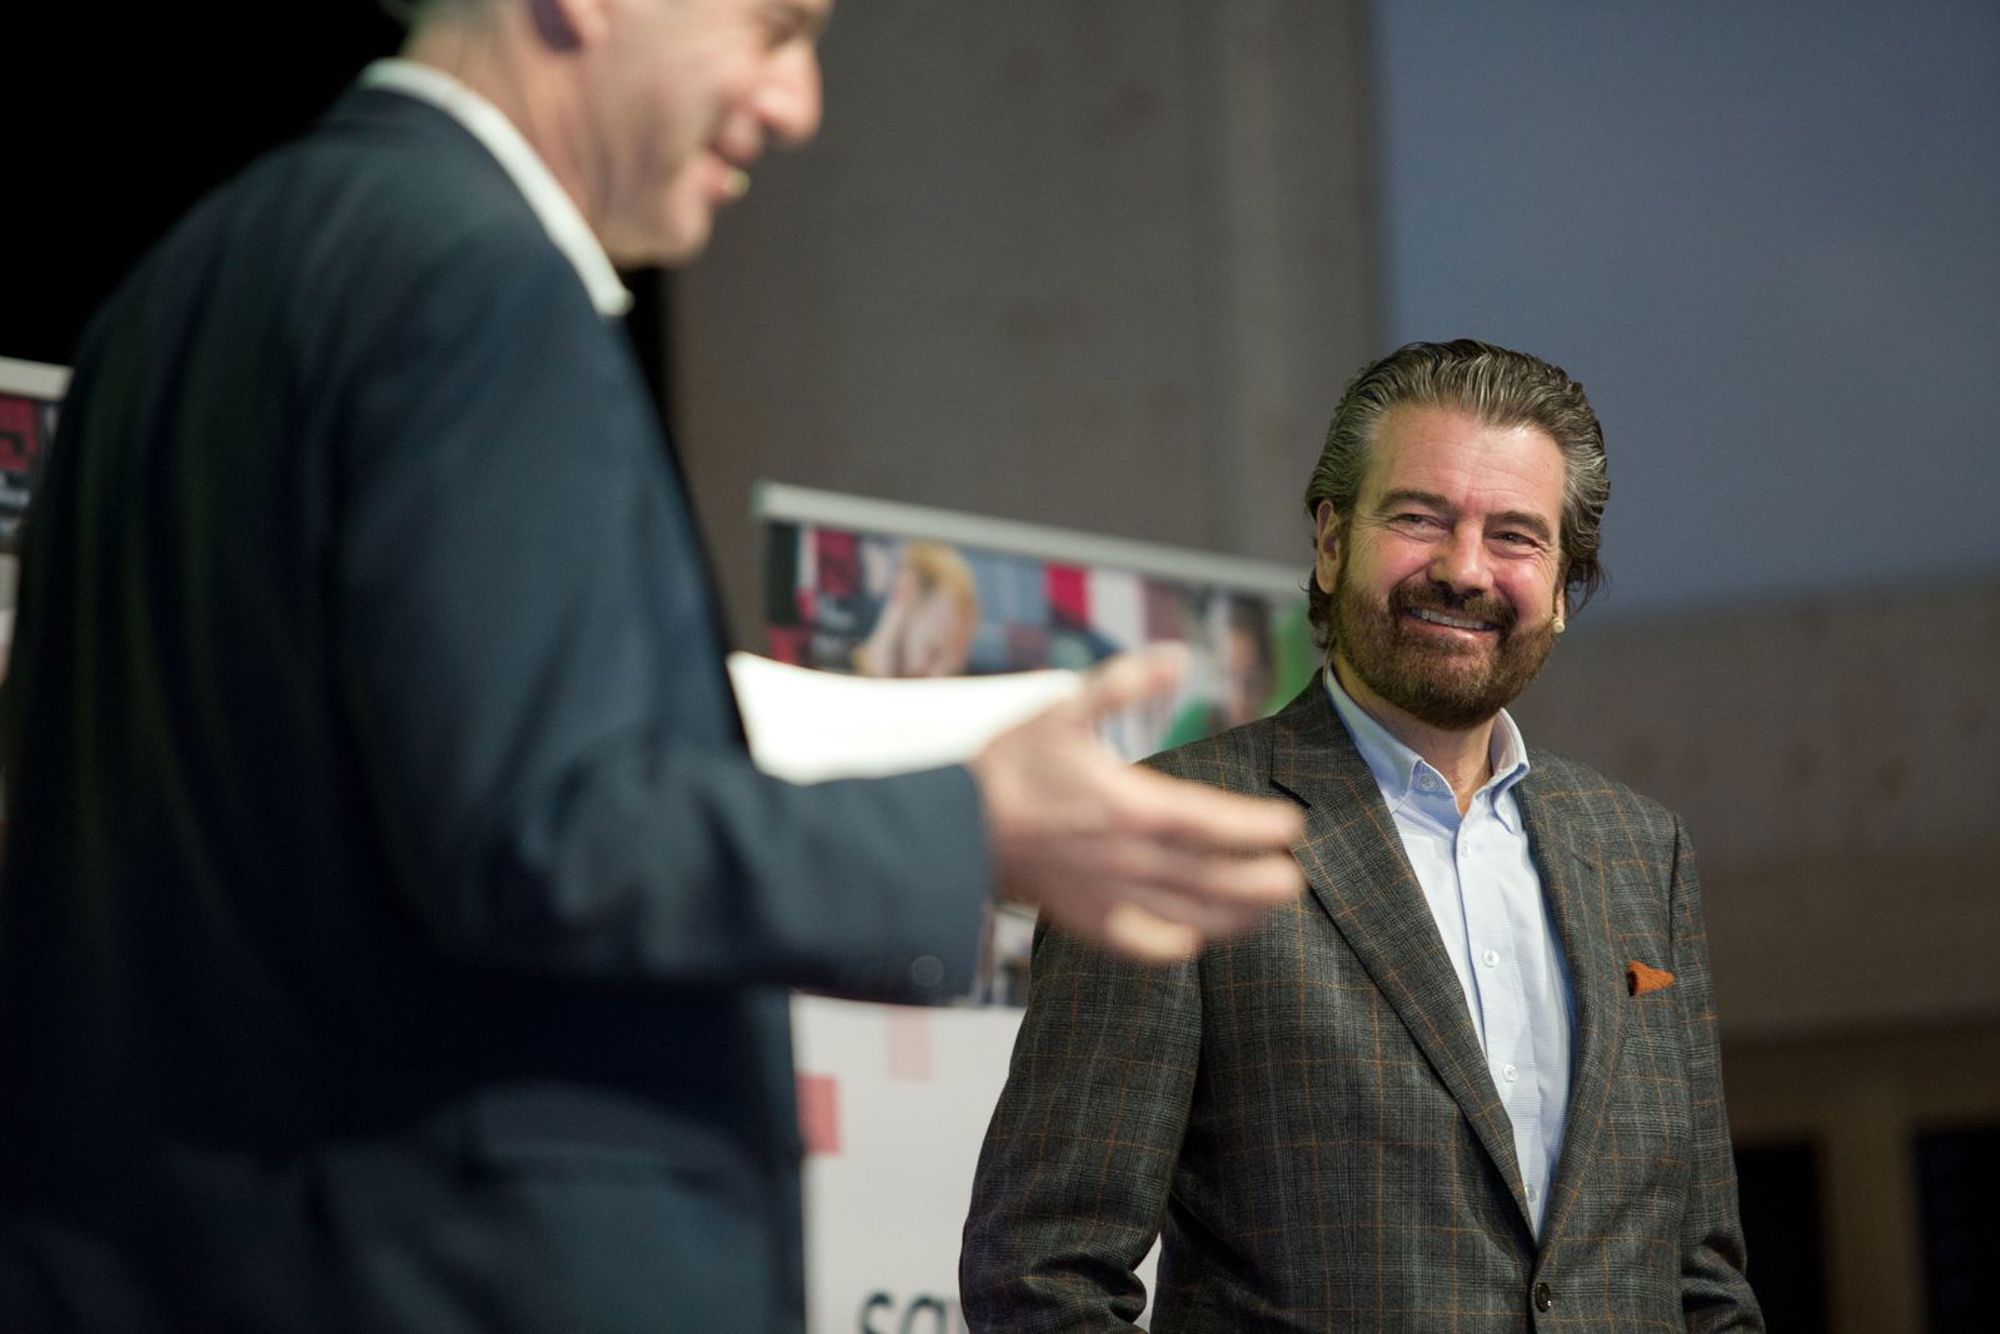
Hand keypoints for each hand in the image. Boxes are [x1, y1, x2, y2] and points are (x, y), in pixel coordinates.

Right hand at [970, 646, 1304, 961]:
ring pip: (1187, 916)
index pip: (1212, 822)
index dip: (1258, 827)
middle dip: (1259, 882)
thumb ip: (1123, 682)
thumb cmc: (1009, 764)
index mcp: (1130, 806)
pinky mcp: (1084, 920)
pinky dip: (1173, 946)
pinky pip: (1140, 944)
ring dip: (1234, 917)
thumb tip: (1176, 656)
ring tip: (1268, 910)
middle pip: (1211, 878)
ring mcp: (1108, 895)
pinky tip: (1194, 941)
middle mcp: (1127, 858)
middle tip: (1294, 879)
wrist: (952, 823)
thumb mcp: (1063, 708)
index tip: (1291, 826)